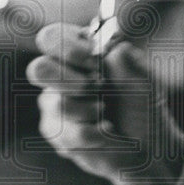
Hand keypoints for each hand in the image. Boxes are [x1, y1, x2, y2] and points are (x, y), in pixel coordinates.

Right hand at [25, 23, 183, 184]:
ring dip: (91, 111)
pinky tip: (104, 134)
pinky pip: (64, 133)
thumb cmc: (143, 107)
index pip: (52, 38)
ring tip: (107, 114)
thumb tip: (119, 48)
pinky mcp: (54, 130)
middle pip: (39, 69)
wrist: (145, 147)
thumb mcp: (144, 82)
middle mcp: (61, 73)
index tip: (95, 63)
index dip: (68, 49)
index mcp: (79, 50)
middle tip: (95, 87)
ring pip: (57, 104)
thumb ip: (130, 64)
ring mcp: (53, 102)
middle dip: (67, 80)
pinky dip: (93, 136)